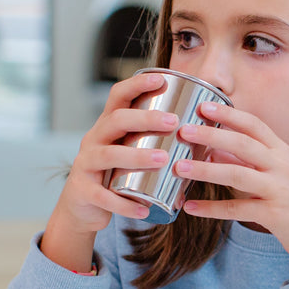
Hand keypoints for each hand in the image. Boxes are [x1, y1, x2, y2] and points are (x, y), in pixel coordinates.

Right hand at [41, 70, 177, 270]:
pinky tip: (143, 210)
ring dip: (136, 157)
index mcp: (108, 127)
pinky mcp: (83, 191)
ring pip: (108, 156)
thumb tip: (205, 135)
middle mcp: (94, 140)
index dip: (137, 85)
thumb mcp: (131, 152)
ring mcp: (85, 164)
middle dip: (145, 118)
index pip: (119, 97)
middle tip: (173, 121)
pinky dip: (124, 204)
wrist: (83, 207)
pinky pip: (103, 197)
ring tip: (163, 160)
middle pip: (116, 121)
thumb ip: (155, 141)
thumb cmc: (116, 174)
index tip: (161, 79)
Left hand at [176, 101, 288, 272]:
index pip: (254, 125)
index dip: (229, 114)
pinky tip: (191, 208)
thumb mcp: (279, 175)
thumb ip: (250, 161)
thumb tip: (215, 149)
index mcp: (283, 152)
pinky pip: (237, 209)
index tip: (203, 105)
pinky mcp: (274, 214)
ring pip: (238, 174)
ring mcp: (279, 190)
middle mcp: (283, 167)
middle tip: (184, 130)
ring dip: (206, 171)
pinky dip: (212, 209)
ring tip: (180, 167)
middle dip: (212, 135)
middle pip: (243, 144)